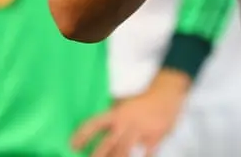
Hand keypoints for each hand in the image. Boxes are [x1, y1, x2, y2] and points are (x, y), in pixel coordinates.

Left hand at [72, 69, 191, 156]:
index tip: (72, 145)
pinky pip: (147, 153)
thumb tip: (98, 118)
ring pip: (124, 152)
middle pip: (108, 144)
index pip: (95, 124)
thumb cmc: (144, 96)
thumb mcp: (125, 101)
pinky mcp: (155, 136)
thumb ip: (113, 112)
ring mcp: (141, 130)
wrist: (168, 91)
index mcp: (117, 113)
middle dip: (97, 156)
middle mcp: (127, 122)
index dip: (82, 135)